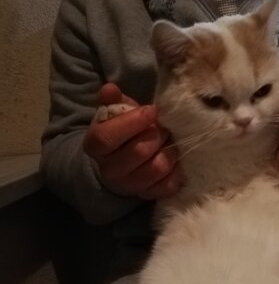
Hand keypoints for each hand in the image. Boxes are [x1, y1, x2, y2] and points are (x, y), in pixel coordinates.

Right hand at [83, 83, 182, 199]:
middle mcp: (110, 169)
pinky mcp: (149, 194)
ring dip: (169, 150)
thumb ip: (111, 101)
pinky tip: (174, 158)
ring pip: (157, 168)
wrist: (119, 164)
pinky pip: (169, 185)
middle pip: (139, 151)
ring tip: (169, 141)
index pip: (108, 136)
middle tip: (163, 126)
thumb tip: (110, 88)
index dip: (132, 122)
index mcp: (96, 146)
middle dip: (157, 133)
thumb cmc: (120, 132)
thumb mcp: (113, 114)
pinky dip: (177, 170)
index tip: (152, 110)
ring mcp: (130, 185)